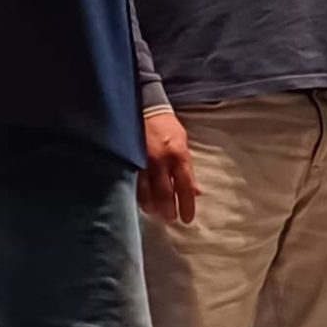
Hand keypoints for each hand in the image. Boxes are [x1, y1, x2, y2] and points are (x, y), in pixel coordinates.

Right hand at [137, 110, 197, 224]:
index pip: (185, 186)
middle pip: (165, 193)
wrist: (145, 107)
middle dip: (168, 210)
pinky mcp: (129, 160)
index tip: (187, 219)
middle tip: (170, 219)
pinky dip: (137, 195)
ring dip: (151, 206)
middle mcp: (161, 160)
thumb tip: (196, 192)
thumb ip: (188, 169)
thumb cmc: (167, 126)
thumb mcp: (183, 144)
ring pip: (146, 191)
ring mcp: (143, 161)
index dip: (187, 205)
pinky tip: (140, 201)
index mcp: (179, 155)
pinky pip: (133, 183)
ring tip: (154, 213)